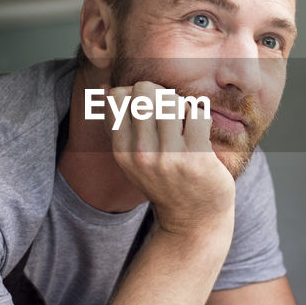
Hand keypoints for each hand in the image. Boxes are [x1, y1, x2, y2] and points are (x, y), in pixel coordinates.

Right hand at [109, 81, 234, 237]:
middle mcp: (141, 154)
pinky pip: (198, 114)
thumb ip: (118, 124)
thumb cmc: (164, 179)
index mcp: (122, 151)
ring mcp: (169, 157)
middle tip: (170, 107)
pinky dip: (200, 114)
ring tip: (184, 117)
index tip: (149, 106)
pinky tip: (199, 128)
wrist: (193, 218)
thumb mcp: (133, 157)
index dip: (135, 92)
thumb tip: (105, 86)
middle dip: (159, 91)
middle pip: (144, 91)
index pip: (117, 97)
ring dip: (181, 103)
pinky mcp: (197, 158)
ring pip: (171, 100)